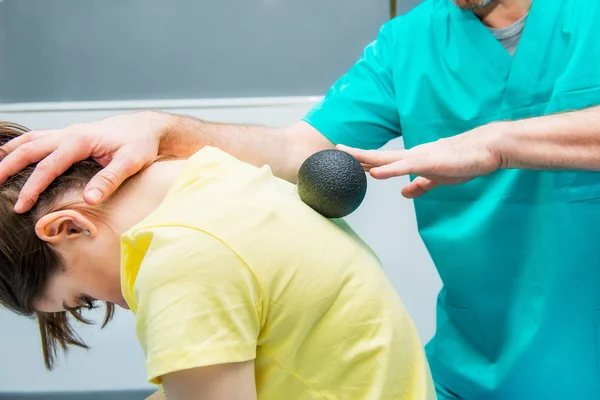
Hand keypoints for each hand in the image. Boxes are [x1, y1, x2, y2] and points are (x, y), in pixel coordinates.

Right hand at [0, 111, 171, 212]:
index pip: (48, 166)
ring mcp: (68, 133)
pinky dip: (22, 147)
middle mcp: (69, 134)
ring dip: (10, 154)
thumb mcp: (131, 162)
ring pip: (30, 141)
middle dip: (7, 167)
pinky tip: (14, 154)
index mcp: (80, 141)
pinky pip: (40, 139)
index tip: (21, 206)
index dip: (32, 187)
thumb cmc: (141, 144)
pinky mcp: (71, 136)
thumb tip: (90, 199)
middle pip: (29, 149)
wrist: (147, 127)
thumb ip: (109, 179)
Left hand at [337, 126, 502, 197]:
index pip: (382, 161)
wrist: (485, 151)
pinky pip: (405, 167)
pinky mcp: (429, 162)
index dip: (363, 160)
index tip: (345, 160)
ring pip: (386, 158)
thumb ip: (420, 185)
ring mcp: (419, 157)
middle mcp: (411, 155)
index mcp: (412, 159)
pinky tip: (375, 173)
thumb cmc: (463, 162)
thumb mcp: (437, 178)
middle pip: (378, 157)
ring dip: (365, 157)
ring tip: (346, 154)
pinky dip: (389, 170)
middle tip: (335, 151)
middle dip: (356, 154)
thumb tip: (404, 192)